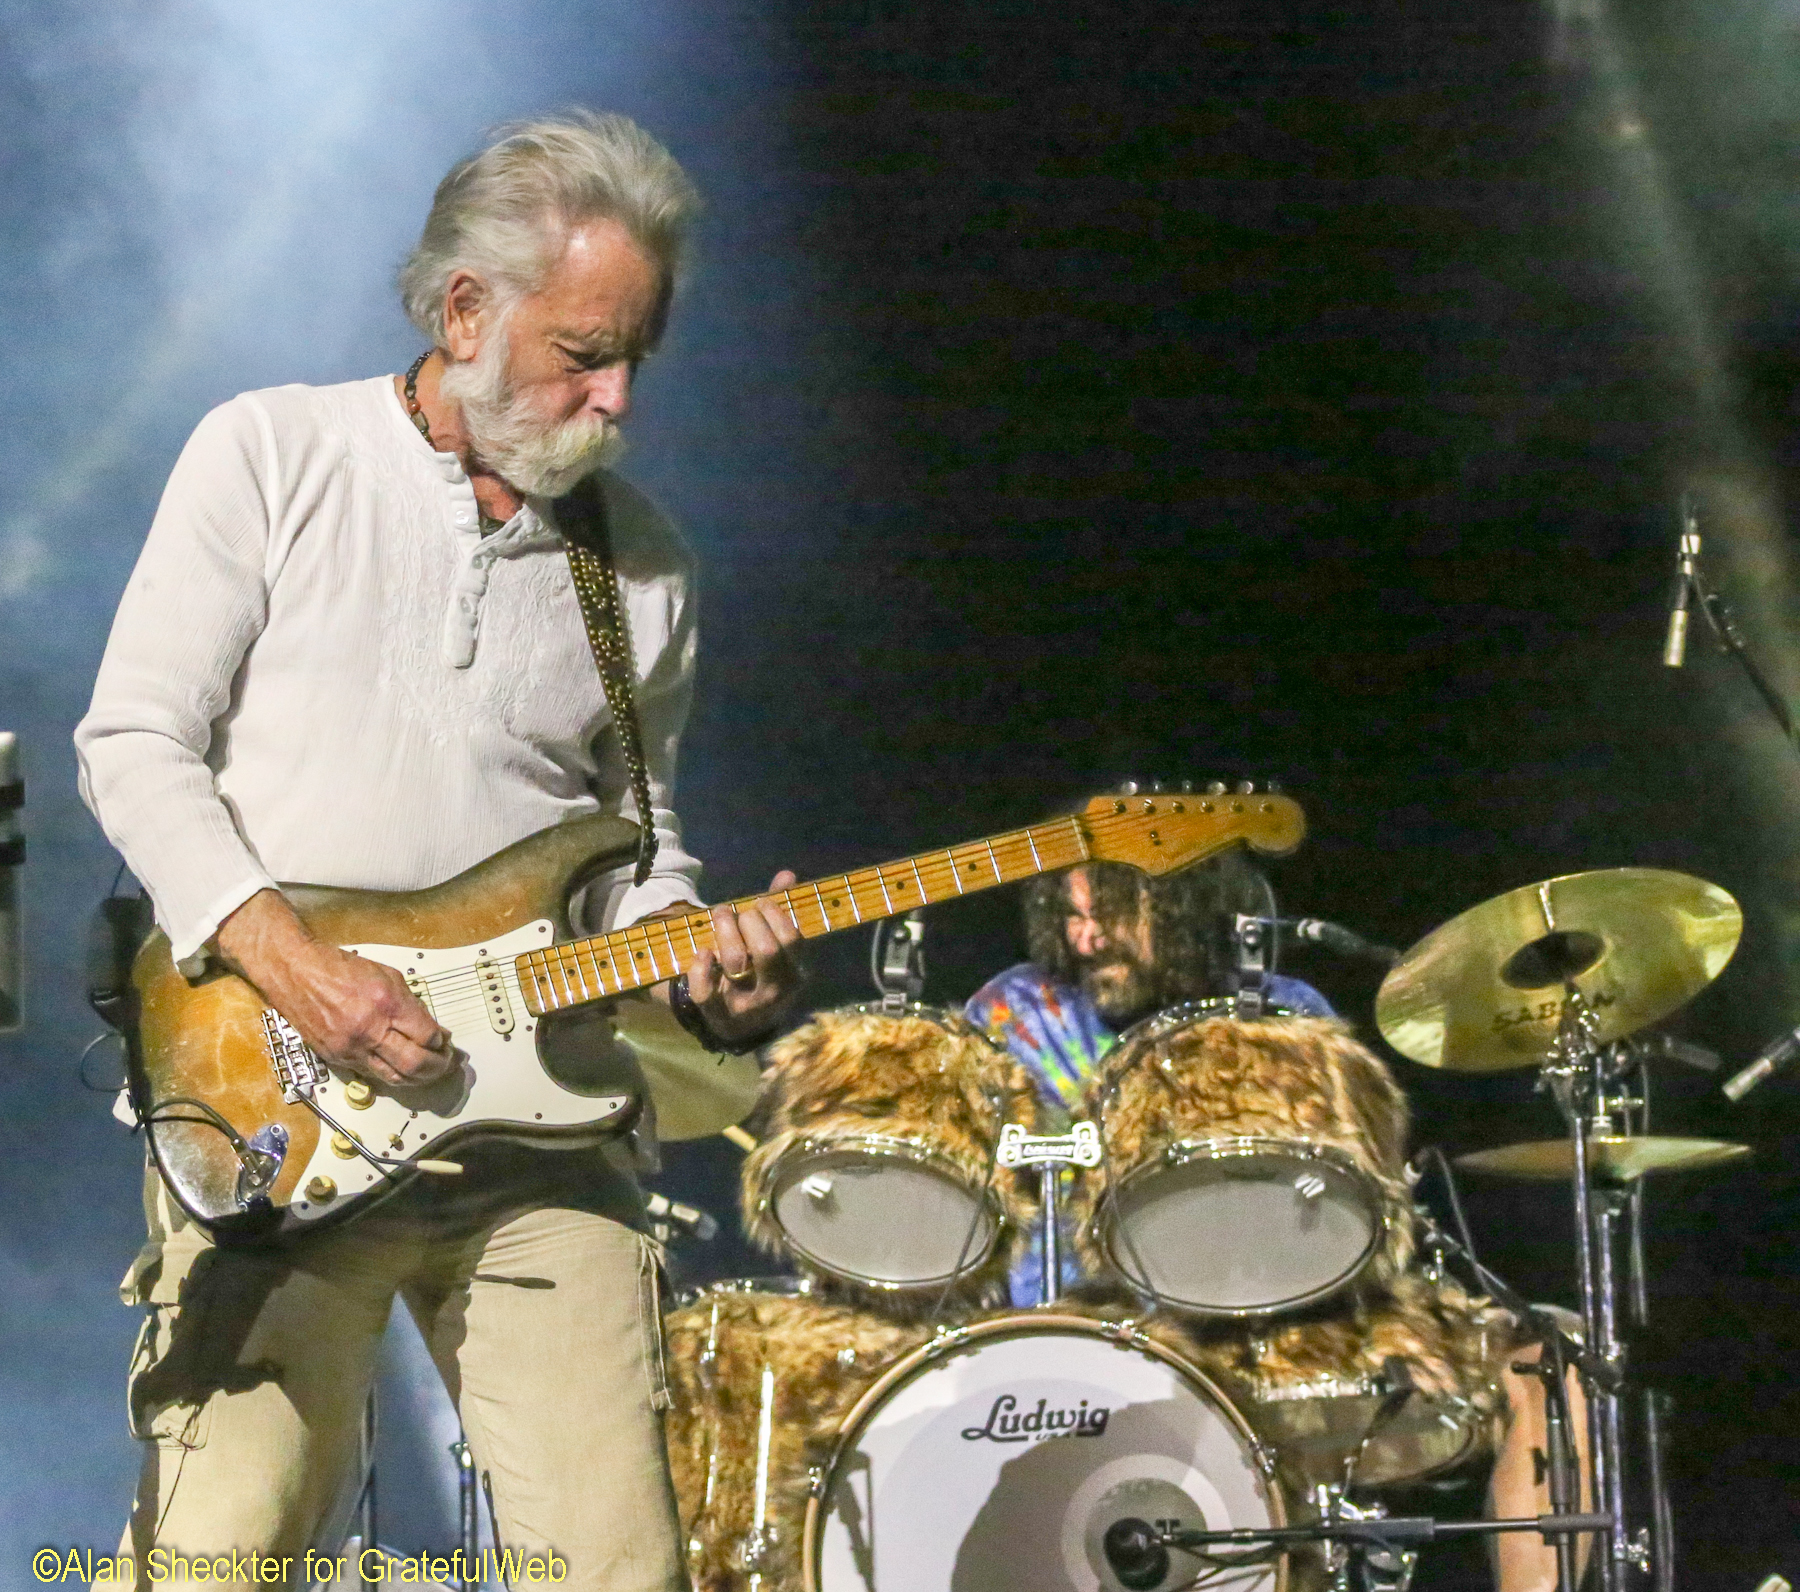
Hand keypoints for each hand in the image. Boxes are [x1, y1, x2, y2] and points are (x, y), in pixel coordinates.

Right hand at [214, 889, 453, 1085]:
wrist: (296, 973)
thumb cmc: (340, 969)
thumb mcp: (387, 976)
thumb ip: (411, 1004)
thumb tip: (431, 1028)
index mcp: (386, 1003)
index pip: (427, 1036)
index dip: (441, 1042)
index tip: (446, 1042)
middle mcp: (369, 1029)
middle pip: (414, 1063)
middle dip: (437, 1067)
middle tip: (445, 1064)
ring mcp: (351, 1047)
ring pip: (394, 1077)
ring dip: (417, 1079)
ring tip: (428, 1072)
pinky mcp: (336, 1058)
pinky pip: (371, 1074)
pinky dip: (391, 1074)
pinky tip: (400, 1068)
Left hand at [678, 871, 805, 1044]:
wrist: (743, 1027)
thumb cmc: (761, 975)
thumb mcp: (777, 949)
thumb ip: (780, 913)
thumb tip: (786, 875)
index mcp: (795, 974)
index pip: (791, 938)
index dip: (774, 913)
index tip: (761, 903)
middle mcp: (774, 992)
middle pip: (765, 949)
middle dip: (750, 920)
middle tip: (739, 912)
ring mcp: (745, 1005)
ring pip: (735, 962)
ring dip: (724, 930)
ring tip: (721, 914)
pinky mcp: (717, 1014)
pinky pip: (705, 990)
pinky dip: (701, 967)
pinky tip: (703, 951)